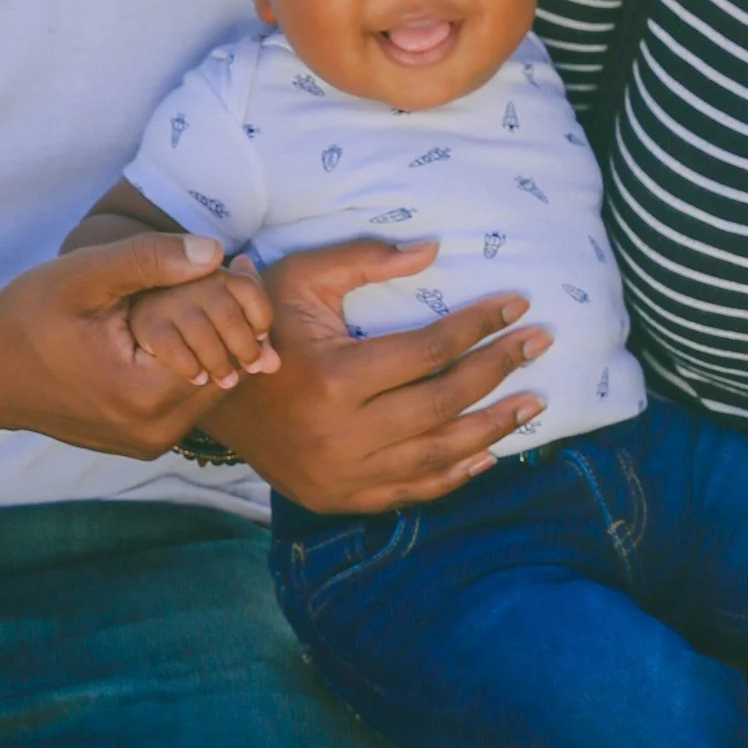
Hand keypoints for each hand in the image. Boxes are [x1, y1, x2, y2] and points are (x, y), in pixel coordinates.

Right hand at [0, 232, 251, 459]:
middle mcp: (154, 431)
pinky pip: (187, 400)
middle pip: (227, 370)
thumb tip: (215, 253)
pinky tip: (185, 326)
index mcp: (145, 394)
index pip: (228, 345)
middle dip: (235, 321)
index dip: (238, 299)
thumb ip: (150, 260)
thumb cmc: (29, 318)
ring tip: (209, 295)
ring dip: (217, 343)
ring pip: (211, 386)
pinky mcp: (141, 442)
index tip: (238, 263)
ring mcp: (148, 443)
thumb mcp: (85, 276)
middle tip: (232, 273)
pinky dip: (194, 363)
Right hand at [193, 236, 551, 511]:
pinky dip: (454, 474)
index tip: (517, 305)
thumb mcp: (301, 277)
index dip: (479, 326)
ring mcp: (343, 474)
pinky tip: (489, 452)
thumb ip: (365, 258)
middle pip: (443, 404)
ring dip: (493, 428)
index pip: (428, 351)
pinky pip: (412, 490)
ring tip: (533, 401)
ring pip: (436, 454)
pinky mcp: (341, 498)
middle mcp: (343, 434)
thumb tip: (434, 250)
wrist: (207, 397)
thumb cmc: (260, 326)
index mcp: (335, 377)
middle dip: (499, 370)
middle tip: (539, 344)